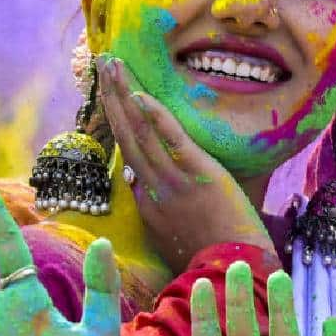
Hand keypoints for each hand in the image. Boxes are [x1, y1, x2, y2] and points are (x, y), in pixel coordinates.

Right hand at [98, 56, 274, 273]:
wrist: (233, 271)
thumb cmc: (213, 258)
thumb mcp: (174, 239)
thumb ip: (162, 212)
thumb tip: (148, 188)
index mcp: (148, 204)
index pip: (129, 157)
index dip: (118, 123)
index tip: (112, 96)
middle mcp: (153, 189)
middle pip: (125, 135)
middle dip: (111, 98)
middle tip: (102, 66)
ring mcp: (173, 180)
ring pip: (140, 132)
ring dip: (124, 94)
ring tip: (112, 64)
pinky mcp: (198, 173)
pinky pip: (171, 139)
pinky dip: (155, 116)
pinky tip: (139, 94)